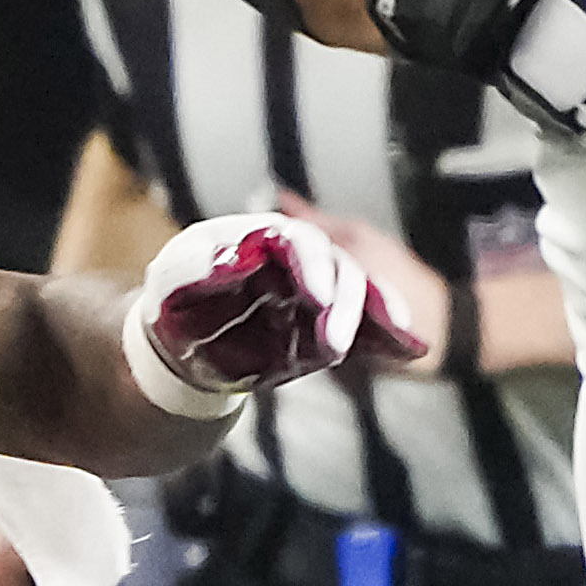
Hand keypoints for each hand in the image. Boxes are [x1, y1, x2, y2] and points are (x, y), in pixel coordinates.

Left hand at [127, 213, 423, 414]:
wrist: (183, 342)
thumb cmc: (175, 303)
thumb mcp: (173, 280)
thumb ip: (198, 266)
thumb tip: (235, 256)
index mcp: (260, 238)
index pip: (295, 240)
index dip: (312, 264)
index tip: (318, 296)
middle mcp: (295, 258)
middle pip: (334, 264)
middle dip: (343, 300)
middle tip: (334, 343)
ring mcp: (315, 289)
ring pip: (356, 290)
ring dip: (374, 315)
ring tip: (392, 338)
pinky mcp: (325, 321)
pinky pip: (363, 323)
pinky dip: (386, 334)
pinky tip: (412, 348)